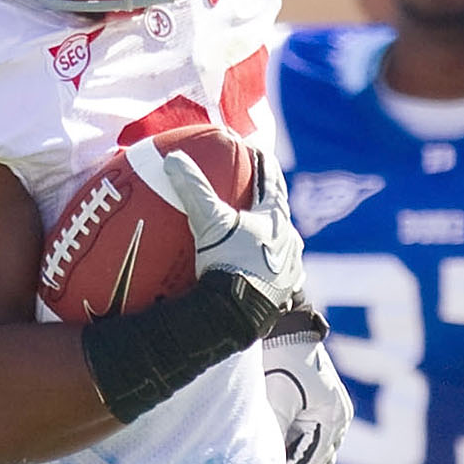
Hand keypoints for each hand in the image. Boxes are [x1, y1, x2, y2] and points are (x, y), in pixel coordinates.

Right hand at [169, 143, 305, 313]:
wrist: (239, 314)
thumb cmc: (228, 263)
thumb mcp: (208, 222)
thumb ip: (193, 188)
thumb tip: (174, 158)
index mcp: (275, 217)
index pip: (271, 179)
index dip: (261, 161)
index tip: (253, 149)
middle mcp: (289, 238)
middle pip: (279, 210)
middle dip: (267, 199)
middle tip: (254, 192)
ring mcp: (289, 266)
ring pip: (284, 242)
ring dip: (272, 235)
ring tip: (260, 235)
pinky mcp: (284, 291)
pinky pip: (280, 275)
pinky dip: (270, 269)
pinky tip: (263, 273)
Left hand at [259, 311, 348, 463]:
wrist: (284, 326)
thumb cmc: (279, 360)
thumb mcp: (274, 401)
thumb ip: (272, 436)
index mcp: (333, 418)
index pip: (311, 463)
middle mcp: (339, 417)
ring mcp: (332, 412)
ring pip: (315, 454)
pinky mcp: (320, 407)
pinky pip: (310, 440)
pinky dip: (294, 452)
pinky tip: (272, 456)